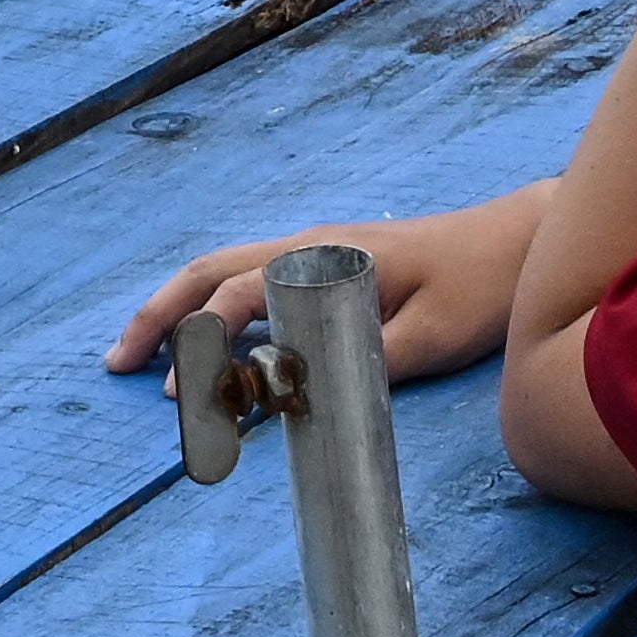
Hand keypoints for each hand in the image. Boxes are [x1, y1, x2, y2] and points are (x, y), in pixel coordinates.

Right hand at [104, 196, 527, 385]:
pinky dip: (213, 304)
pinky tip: (210, 338)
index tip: (179, 394)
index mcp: (320, 256)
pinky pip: (250, 277)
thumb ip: (366, 363)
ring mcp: (313, 248)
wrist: (517, 242)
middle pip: (208, 271)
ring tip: (145, 355)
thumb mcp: (429, 336)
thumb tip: (299, 394)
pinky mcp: (327, 262)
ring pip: (223, 270)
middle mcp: (304, 244)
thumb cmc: (477, 288)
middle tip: (120, 362)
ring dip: (179, 307)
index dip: (202, 345)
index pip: (237, 295)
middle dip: (159, 315)